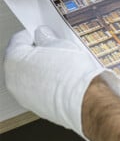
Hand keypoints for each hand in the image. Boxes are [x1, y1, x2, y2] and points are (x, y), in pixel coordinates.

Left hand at [4, 26, 119, 140]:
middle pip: (22, 60)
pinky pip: (37, 90)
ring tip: (62, 67)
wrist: (85, 100)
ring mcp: (23, 95)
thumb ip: (46, 37)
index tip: (44, 33)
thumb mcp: (60, 44)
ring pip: (29, 77)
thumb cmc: (72, 74)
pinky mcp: (35, 107)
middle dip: (37, 53)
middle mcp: (13, 79)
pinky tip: (63, 81)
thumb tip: (44, 36)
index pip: (18, 40)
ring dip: (41, 70)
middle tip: (54, 49)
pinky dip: (46, 85)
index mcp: (14, 60)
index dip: (34, 34)